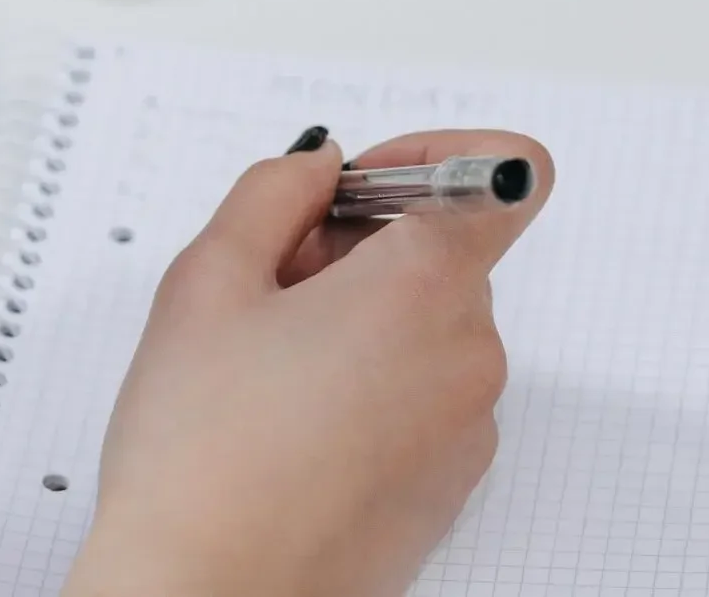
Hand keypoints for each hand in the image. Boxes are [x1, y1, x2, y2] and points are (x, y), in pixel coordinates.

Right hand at [67, 129, 553, 596]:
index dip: (432, 155)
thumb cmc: (202, 450)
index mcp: (425, 287)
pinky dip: (365, 378)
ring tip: (262, 362)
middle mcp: (470, 354)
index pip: (506, 173)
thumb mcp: (209, 277)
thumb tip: (319, 168)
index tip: (361, 181)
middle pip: (443, 250)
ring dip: (355, 313)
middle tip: (266, 285)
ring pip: (425, 321)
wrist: (207, 594)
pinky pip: (421, 389)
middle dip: (356, 244)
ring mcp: (468, 427)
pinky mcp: (449, 482)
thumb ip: (272, 191)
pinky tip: (285, 416)